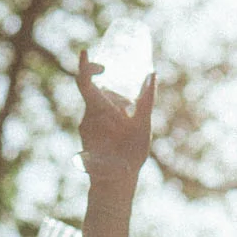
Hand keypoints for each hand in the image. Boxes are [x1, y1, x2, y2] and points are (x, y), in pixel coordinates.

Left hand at [76, 50, 154, 175]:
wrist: (113, 184)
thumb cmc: (127, 157)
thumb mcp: (142, 126)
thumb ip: (146, 100)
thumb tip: (152, 74)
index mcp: (97, 111)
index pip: (84, 81)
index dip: (85, 65)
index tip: (87, 52)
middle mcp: (87, 116)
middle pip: (101, 93)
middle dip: (118, 97)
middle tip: (131, 113)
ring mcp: (85, 125)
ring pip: (101, 106)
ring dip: (116, 110)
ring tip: (128, 129)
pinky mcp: (88, 132)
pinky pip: (99, 116)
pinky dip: (112, 119)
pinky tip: (122, 133)